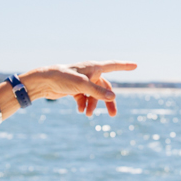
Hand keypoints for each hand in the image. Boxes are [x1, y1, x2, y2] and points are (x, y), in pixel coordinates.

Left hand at [20, 61, 137, 116]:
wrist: (44, 81)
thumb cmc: (63, 77)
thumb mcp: (82, 85)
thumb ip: (98, 92)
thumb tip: (113, 97)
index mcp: (94, 67)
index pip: (113, 65)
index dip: (124, 66)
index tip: (136, 65)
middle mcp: (90, 74)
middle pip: (105, 88)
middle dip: (108, 102)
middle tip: (113, 115)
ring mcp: (82, 82)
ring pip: (94, 95)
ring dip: (92, 105)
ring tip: (87, 114)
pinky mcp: (75, 89)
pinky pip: (84, 98)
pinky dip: (83, 105)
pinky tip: (79, 110)